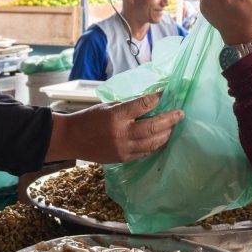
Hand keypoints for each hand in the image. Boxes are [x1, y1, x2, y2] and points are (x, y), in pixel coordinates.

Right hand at [46, 92, 183, 162]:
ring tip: (173, 126)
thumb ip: (127, 107)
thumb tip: (149, 103)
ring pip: (152, 142)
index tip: (164, 94)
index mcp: (116, 116)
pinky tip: (161, 138)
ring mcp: (123, 148)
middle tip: (179, 113)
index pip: (142, 105)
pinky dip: (155, 144)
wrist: (72, 139)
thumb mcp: (107, 106)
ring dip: (166, 133)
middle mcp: (121, 133)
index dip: (156, 98)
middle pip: (152, 126)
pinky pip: (145, 152)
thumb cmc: (89, 118)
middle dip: (169, 119)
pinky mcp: (123, 158)